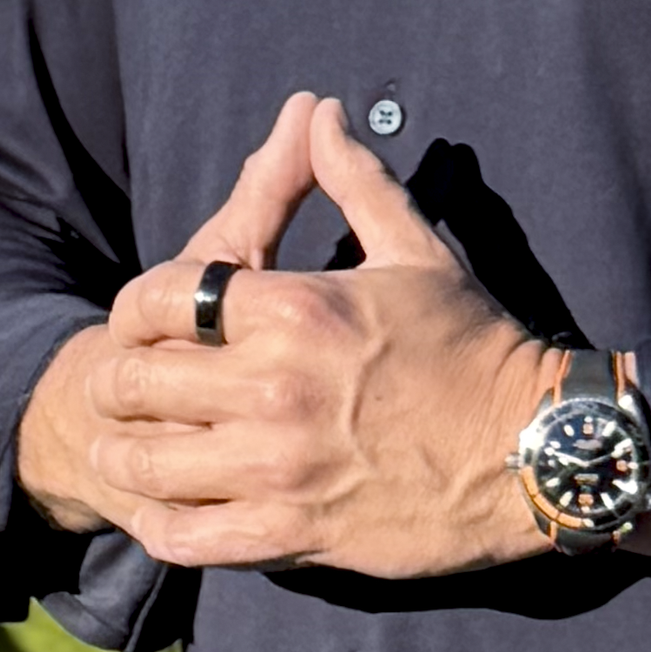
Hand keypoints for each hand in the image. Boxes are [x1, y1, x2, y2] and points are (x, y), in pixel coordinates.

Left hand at [60, 91, 560, 576]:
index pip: (159, 298)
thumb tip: (317, 112)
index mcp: (295, 309)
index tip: (145, 319)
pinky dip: (159, 526)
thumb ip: (352, 177)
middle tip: (128, 383)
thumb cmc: (472, 343)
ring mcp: (278, 469)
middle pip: (137, 382)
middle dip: (119, 379)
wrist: (532, 451)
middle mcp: (273, 388)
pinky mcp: (293, 536)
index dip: (135, 308)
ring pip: (146, 465)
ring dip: (124, 453)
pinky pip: (187, 539)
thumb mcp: (414, 248)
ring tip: (129, 445)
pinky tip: (164, 509)